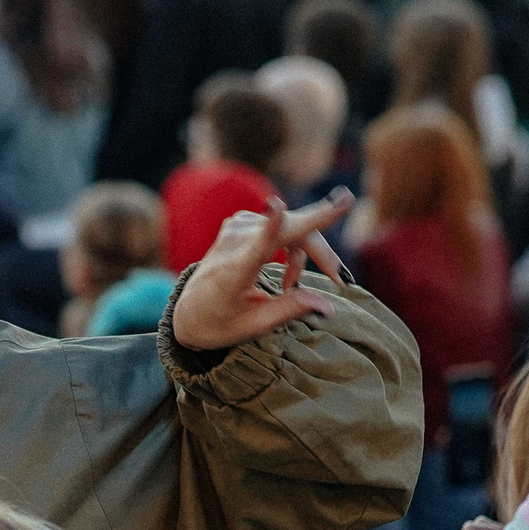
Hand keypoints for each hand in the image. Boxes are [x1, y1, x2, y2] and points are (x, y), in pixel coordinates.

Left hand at [170, 193, 348, 352]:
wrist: (187, 311)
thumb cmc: (218, 323)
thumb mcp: (253, 326)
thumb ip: (289, 310)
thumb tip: (328, 307)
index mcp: (233, 271)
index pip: (254, 246)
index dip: (271, 224)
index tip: (276, 203)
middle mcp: (234, 242)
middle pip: (292, 231)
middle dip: (322, 253)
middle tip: (340, 280)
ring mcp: (237, 227)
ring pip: (293, 227)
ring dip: (305, 256)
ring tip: (292, 286)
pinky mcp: (242, 221)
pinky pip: (284, 227)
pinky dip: (293, 249)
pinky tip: (285, 274)